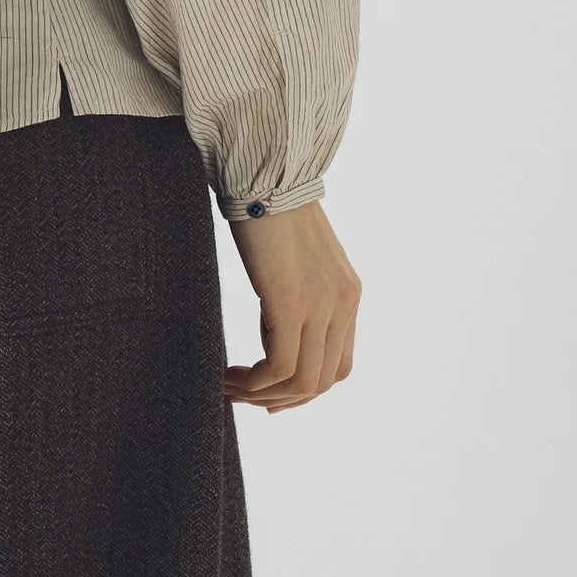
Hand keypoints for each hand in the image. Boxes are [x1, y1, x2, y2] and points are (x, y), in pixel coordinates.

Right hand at [222, 199, 360, 412]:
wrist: (265, 175)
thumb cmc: (270, 209)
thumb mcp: (296, 261)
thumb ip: (299, 293)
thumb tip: (277, 325)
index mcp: (348, 295)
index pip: (337, 366)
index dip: (303, 390)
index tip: (267, 394)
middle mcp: (343, 304)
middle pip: (321, 382)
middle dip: (280, 400)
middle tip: (243, 397)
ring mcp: (321, 305)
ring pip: (302, 382)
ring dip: (262, 395)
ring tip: (228, 387)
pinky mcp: (292, 302)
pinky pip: (279, 367)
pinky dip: (253, 382)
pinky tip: (229, 375)